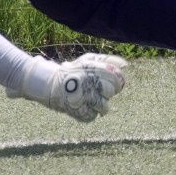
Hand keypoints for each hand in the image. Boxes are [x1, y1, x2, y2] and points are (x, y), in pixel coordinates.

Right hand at [8, 53, 127, 122]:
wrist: (50, 84)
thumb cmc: (74, 71)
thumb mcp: (88, 61)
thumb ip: (107, 60)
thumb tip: (125, 65)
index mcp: (91, 69)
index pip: (115, 76)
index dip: (119, 80)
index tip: (117, 83)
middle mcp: (87, 82)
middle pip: (111, 91)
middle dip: (110, 92)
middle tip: (102, 91)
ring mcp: (81, 98)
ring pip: (104, 107)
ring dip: (102, 105)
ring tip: (94, 100)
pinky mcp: (77, 112)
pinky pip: (92, 116)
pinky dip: (91, 113)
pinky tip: (84, 106)